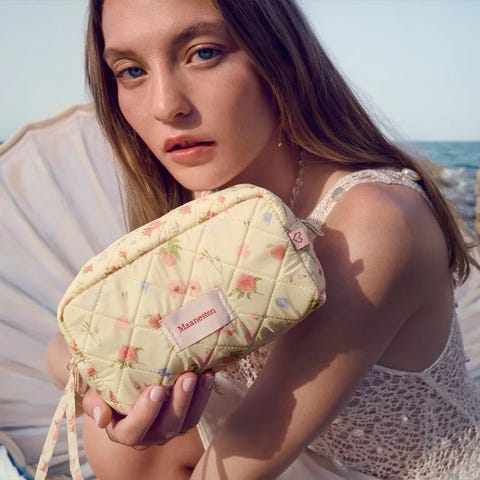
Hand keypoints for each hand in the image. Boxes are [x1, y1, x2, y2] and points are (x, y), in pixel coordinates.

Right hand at [82, 371, 214, 445]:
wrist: (123, 381)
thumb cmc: (107, 386)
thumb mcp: (96, 391)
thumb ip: (95, 403)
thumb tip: (101, 418)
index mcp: (123, 431)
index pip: (133, 431)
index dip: (146, 413)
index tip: (157, 389)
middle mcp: (148, 435)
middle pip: (166, 428)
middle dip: (179, 402)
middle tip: (187, 377)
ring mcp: (168, 427)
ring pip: (186, 422)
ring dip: (196, 398)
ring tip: (202, 375)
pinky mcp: (184, 416)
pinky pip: (197, 411)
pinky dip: (204, 393)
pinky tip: (209, 373)